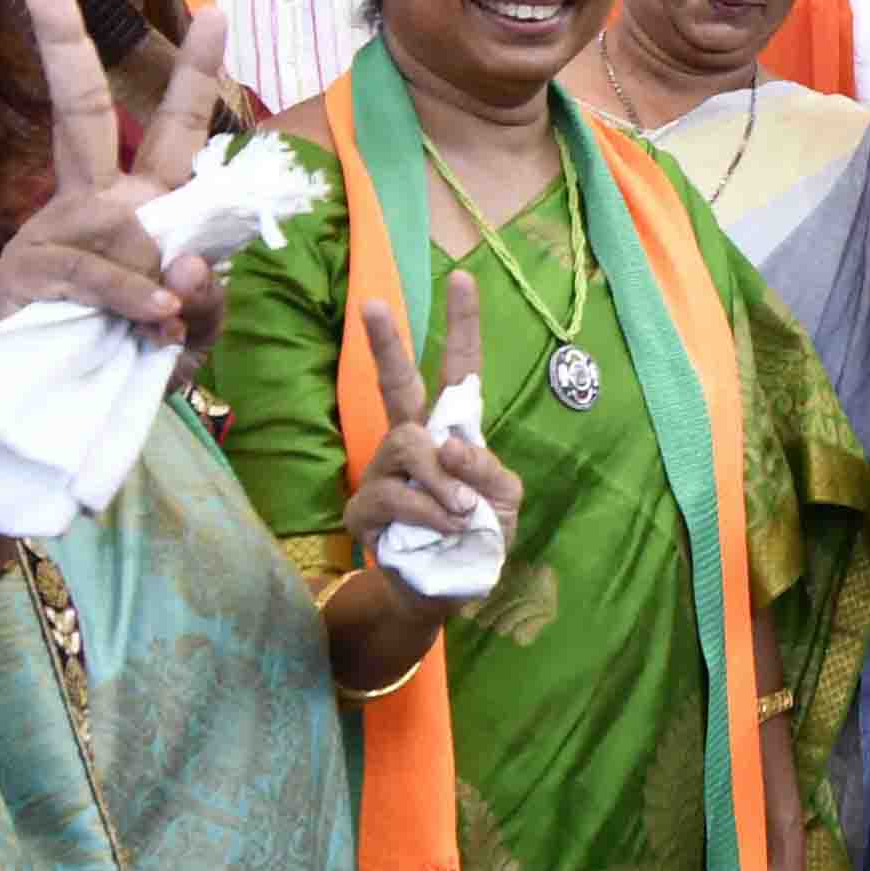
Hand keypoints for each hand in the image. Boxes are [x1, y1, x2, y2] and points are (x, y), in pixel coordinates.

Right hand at [0, 0, 232, 336]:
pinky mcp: (26, 272)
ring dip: (158, 284)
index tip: (216, 10)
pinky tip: (157, 318)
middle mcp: (95, 203)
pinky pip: (100, 273)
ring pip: (122, 225)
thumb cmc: (132, 356)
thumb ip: (207, 295)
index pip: (171, 129)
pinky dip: (134, 299)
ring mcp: (55, 232)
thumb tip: (184, 273)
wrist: (62, 411)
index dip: (193, 73)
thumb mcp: (195, 326)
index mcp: (138, 204)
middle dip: (83, 50)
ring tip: (168, 322)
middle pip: (91, 112)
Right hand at [349, 269, 524, 606]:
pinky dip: (429, 512)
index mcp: (452, 430)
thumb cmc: (478, 536)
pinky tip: (446, 528)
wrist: (449, 592)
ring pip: (405, 444)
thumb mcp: (505, 501)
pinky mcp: (365, 508)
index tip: (462, 278)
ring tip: (463, 512)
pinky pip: (395, 494)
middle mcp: (412, 441)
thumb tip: (449, 446)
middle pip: (396, 383)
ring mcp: (384, 471)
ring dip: (440, 480)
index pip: (457, 370)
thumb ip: (488, 470)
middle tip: (371, 303)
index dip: (461, 326)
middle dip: (386, 343)